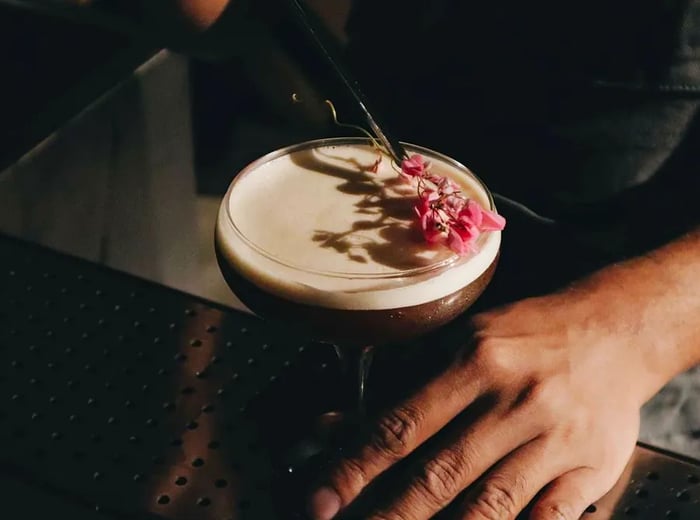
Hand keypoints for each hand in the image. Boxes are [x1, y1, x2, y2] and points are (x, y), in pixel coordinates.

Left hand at [308, 286, 660, 519]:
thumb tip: (335, 420)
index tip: (322, 498)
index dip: (356, 466)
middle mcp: (515, 402)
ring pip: (489, 506)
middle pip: (440, 473)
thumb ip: (403, 380)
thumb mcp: (464, 338)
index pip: (403, 424)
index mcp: (477, 360)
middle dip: (387, 514)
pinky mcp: (591, 469)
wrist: (616, 330)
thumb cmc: (529, 334)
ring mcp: (556, 440)